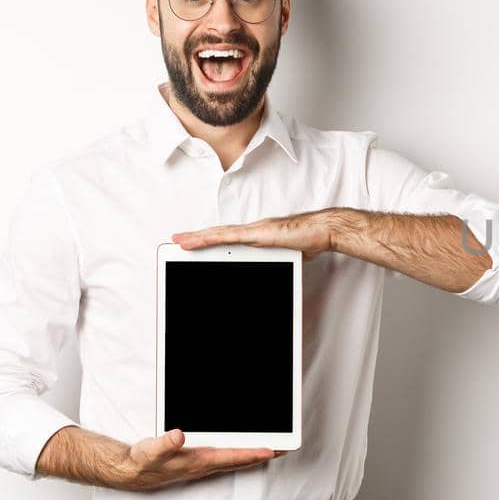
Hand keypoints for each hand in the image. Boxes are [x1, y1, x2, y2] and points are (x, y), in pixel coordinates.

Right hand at [115, 429, 281, 491]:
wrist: (132, 473)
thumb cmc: (143, 462)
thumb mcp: (151, 451)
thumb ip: (164, 444)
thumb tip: (178, 435)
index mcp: (199, 461)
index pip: (232, 457)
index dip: (253, 453)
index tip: (273, 449)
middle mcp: (205, 465)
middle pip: (241, 460)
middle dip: (263, 454)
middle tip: (285, 448)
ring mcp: (203, 466)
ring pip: (236, 460)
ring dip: (255, 454)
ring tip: (273, 448)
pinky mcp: (199, 463)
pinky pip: (227, 459)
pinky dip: (241, 454)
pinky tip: (246, 448)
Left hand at [172, 209, 345, 261]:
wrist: (321, 230)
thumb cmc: (308, 240)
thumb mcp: (286, 254)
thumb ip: (275, 258)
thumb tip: (275, 269)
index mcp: (257, 236)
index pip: (228, 238)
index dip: (209, 240)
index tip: (194, 244)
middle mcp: (252, 231)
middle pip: (218, 234)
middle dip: (196, 238)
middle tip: (177, 240)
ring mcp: (254, 231)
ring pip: (219, 234)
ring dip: (199, 237)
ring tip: (181, 241)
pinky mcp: (258, 234)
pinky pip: (231, 237)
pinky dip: (214, 238)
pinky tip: (202, 240)